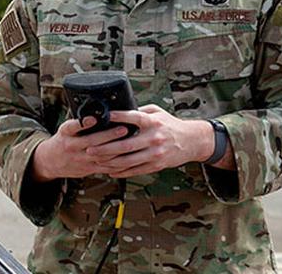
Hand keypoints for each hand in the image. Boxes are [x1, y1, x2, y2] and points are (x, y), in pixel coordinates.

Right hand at [29, 116, 133, 181]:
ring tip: (129, 142)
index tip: (93, 118)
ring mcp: (81, 159)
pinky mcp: (88, 168)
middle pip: (91, 141)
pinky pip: (104, 166)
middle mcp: (72, 146)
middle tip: (123, 128)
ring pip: (101, 155)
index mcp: (66, 133)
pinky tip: (126, 157)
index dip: (83, 123)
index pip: (72, 127)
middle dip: (109, 135)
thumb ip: (79, 123)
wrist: (51, 161)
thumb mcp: (65, 129)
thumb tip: (97, 113)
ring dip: (116, 149)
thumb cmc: (63, 141)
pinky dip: (116, 162)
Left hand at [83, 105, 214, 177]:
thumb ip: (139, 111)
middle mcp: (154, 138)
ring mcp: (155, 153)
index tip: (103, 117)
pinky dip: (122, 171)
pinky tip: (110, 170)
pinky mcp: (156, 165)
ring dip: (110, 162)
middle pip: (125, 144)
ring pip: (128, 160)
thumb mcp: (157, 112)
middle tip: (90, 147)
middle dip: (105, 148)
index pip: (133, 118)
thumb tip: (120, 109)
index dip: (117, 117)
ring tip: (97, 160)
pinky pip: (136, 170)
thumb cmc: (170, 124)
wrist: (192, 141)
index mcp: (153, 122)